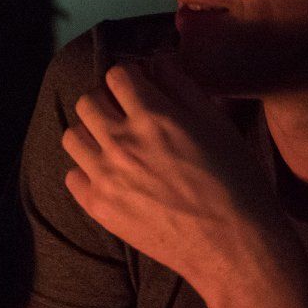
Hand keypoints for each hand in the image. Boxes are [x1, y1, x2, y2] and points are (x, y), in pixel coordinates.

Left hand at [64, 58, 284, 290]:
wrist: (231, 245)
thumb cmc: (235, 182)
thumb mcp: (218, 125)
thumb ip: (182, 88)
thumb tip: (157, 63)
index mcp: (154, 118)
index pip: (117, 75)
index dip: (129, 76)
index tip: (137, 86)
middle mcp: (121, 143)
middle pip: (86, 101)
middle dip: (104, 100)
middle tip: (123, 113)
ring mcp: (104, 176)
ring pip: (72, 135)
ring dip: (90, 132)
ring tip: (112, 142)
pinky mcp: (96, 206)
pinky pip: (72, 175)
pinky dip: (86, 170)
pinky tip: (110, 175)